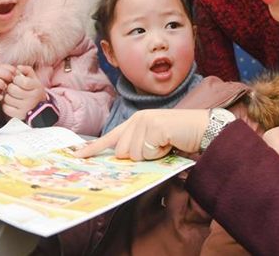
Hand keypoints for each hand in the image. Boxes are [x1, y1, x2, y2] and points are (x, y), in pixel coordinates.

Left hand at [2, 65, 45, 119]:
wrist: (40, 107)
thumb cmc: (33, 90)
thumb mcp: (33, 78)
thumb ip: (26, 70)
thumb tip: (18, 68)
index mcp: (37, 87)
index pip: (22, 81)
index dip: (16, 79)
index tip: (17, 80)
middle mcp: (32, 98)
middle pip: (12, 89)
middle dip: (10, 87)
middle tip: (13, 87)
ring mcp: (26, 108)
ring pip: (7, 98)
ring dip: (7, 95)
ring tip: (12, 95)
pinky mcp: (20, 115)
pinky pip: (6, 108)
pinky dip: (6, 104)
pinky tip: (11, 102)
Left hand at [73, 109, 208, 160]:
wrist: (200, 127)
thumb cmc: (179, 136)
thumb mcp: (154, 140)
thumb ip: (137, 146)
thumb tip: (122, 158)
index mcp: (135, 121)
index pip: (110, 137)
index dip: (93, 148)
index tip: (78, 155)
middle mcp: (137, 119)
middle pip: (123, 152)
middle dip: (140, 156)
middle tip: (158, 147)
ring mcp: (145, 122)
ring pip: (135, 155)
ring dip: (151, 156)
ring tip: (165, 144)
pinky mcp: (154, 127)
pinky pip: (148, 153)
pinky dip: (160, 153)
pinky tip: (169, 143)